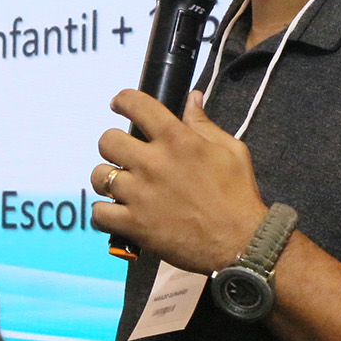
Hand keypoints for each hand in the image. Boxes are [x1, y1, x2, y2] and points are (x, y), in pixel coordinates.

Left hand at [91, 89, 270, 274]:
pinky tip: (117, 213)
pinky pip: (99, 213)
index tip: (118, 105)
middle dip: (113, 145)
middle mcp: (153, 163)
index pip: (137, 105)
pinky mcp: (134, 224)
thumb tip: (192, 98)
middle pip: (108, 140)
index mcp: (177, 140)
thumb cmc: (238, 195)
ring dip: (107, 180)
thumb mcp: (230, 150)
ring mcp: (140, 194)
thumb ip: (204, 124)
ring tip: (120, 187)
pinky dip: (104, 214)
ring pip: (99, 176)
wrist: (241, 242)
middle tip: (124, 157)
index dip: (122, 100)